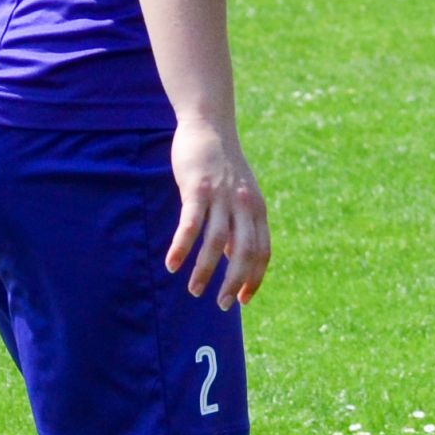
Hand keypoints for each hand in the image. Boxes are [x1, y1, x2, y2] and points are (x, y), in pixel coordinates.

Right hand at [167, 118, 268, 308]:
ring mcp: (222, 198)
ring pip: (216, 243)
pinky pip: (190, 225)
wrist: (210, 129)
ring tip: (194, 290)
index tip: (243, 299)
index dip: (254, 277)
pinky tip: (171, 265)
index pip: (262, 251)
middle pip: (244, 252)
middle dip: (234, 282)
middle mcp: (244, 206)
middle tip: (221, 305)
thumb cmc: (223, 167)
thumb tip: (233, 257)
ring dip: (205, 270)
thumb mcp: (240, 196)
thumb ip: (240, 224)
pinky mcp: (198, 190)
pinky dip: (181, 247)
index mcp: (257, 210)